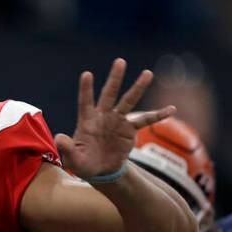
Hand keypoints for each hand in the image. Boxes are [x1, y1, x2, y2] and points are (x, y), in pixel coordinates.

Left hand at [55, 58, 175, 179]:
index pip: (85, 102)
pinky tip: (172, 109)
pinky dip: (158, 115)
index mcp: (87, 121)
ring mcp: (118, 121)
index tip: (87, 74)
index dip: (86, 89)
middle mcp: (103, 116)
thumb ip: (67, 149)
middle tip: (120, 61)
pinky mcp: (130, 130)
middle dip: (114, 78)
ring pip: (128, 101)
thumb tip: (59, 137)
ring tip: (148, 73)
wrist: (101, 170)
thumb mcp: (73, 160)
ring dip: (138, 87)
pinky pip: (146, 121)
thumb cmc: (83, 164)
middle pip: (109, 94)